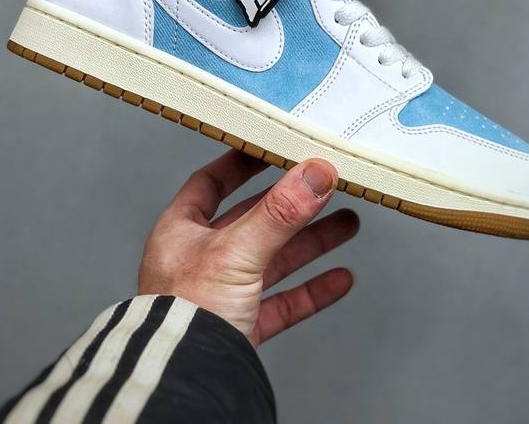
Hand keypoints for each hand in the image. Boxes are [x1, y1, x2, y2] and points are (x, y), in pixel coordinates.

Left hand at [139, 150, 358, 344]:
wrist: (184, 381)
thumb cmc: (184, 315)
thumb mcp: (235, 252)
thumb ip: (279, 213)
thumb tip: (314, 174)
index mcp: (181, 232)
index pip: (211, 183)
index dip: (241, 164)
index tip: (272, 148)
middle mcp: (200, 259)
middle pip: (254, 221)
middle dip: (294, 206)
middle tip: (326, 187)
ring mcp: (222, 294)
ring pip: (274, 260)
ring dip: (311, 243)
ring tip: (347, 224)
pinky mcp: (241, 326)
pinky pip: (283, 302)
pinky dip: (312, 290)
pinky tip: (340, 279)